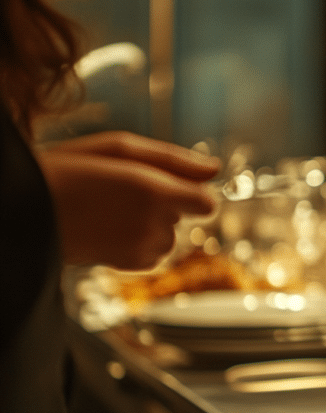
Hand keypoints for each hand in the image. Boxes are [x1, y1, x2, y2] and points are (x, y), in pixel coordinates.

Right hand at [38, 131, 220, 269]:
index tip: (174, 184)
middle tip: (119, 188)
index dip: (194, 192)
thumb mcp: (117, 148)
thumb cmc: (68, 170)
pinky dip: (141, 240)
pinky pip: (155, 251)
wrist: (24, 214)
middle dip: (165, 201)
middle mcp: (154, 224)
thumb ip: (173, 159)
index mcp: (153, 191)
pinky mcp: (132, 264)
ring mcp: (143, 248)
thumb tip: (215, 169)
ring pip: (170, 233)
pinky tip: (110, 228)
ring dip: (152, 222)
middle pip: (186, 214)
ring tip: (109, 209)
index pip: (207, 202)